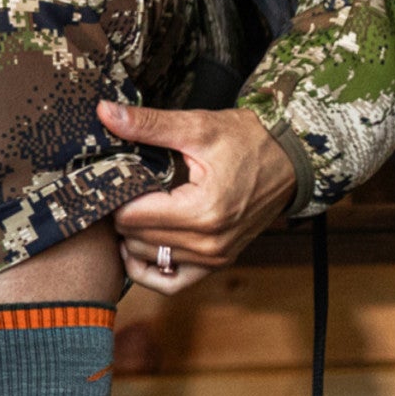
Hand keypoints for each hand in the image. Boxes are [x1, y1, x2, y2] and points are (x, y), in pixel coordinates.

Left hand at [104, 101, 295, 293]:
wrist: (289, 159)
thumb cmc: (247, 141)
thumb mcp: (197, 126)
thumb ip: (148, 124)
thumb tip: (105, 112)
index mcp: (202, 210)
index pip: (131, 217)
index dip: (115, 196)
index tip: (115, 177)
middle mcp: (209, 242)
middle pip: (135, 239)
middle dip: (121, 214)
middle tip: (121, 190)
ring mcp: (215, 258)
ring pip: (146, 260)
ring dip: (132, 238)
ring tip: (132, 208)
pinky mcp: (218, 263)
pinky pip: (171, 283)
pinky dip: (149, 269)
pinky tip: (139, 246)